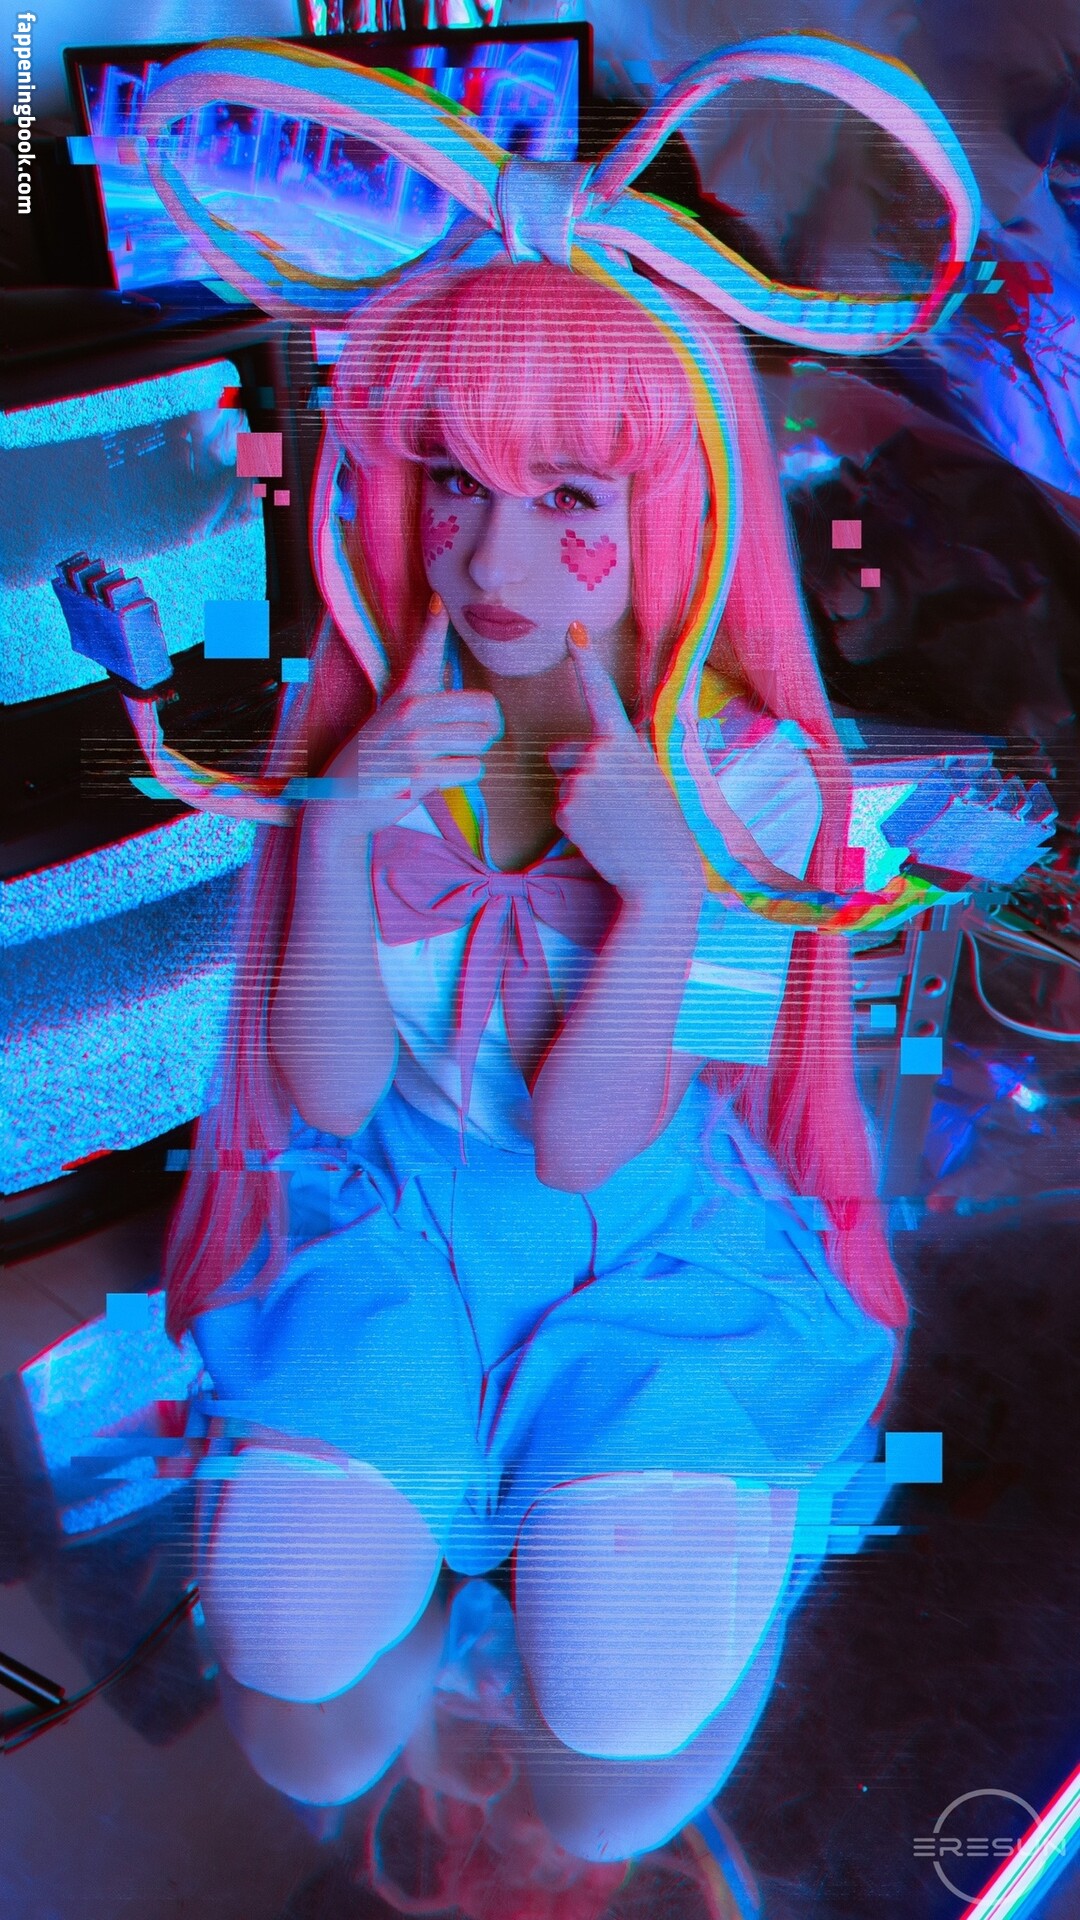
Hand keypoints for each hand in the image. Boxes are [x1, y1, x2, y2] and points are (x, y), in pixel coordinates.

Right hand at [314, 598, 502, 841]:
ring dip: (473, 754)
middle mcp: (410, 712)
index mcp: (404, 695)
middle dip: (487, 727)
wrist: (340, 801)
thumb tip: (480, 706)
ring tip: (447, 758)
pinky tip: (439, 776)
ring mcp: (415, 741)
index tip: (438, 601)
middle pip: (484, 708)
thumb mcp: (391, 722)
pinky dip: (463, 776)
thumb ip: (428, 706)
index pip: (424, 654)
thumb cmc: (376, 761)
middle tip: (473, 737)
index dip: (433, 626)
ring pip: (481, 741)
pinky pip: (471, 769)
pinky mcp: (420, 772)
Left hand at [548, 624, 703, 907]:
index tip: (570, 631)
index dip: (584, 661)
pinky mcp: (564, 809)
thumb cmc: (663, 828)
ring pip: (559, 783)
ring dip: (576, 799)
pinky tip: (601, 835)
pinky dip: (575, 823)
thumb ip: (625, 755)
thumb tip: (602, 744)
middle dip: (571, 770)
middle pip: (559, 751)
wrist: (661, 873)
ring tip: (610, 820)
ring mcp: (578, 780)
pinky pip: (559, 810)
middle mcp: (598, 753)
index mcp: (625, 741)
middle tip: (608, 800)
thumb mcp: (652, 776)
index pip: (600, 693)